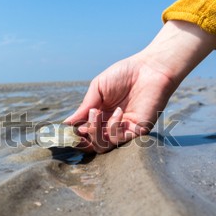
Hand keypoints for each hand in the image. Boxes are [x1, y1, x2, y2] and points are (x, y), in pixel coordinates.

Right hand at [64, 20, 215, 152]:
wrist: (149, 68)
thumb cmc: (124, 75)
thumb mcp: (97, 88)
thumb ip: (84, 107)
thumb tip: (67, 124)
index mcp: (100, 116)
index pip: (83, 134)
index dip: (74, 135)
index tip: (66, 130)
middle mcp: (110, 126)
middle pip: (91, 145)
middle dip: (82, 139)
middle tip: (81, 126)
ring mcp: (123, 131)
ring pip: (102, 146)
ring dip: (95, 131)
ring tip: (97, 113)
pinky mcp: (137, 132)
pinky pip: (119, 140)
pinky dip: (113, 127)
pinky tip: (119, 112)